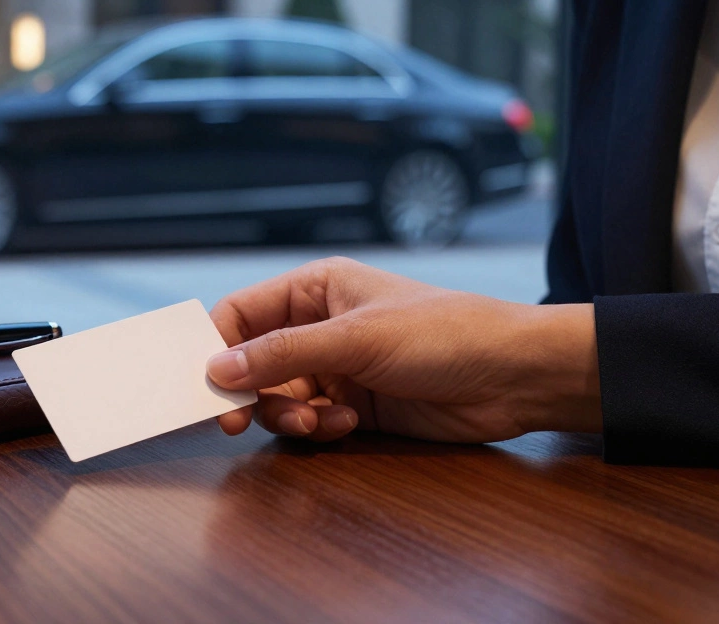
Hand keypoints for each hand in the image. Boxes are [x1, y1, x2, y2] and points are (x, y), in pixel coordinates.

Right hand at [206, 257, 601, 443]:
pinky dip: (319, 429)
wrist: (514, 377)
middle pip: (251, 363)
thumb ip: (282, 354)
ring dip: (288, 415)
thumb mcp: (356, 337)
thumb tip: (215, 370)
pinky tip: (349, 424)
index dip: (217, 347)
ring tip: (318, 422)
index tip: (204, 384)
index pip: (241, 314)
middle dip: (250, 392)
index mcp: (314, 289)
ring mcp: (336, 368)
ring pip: (277, 398)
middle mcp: (318, 326)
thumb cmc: (443, 333)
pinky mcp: (354, 406)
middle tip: (239, 422)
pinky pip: (310, 422)